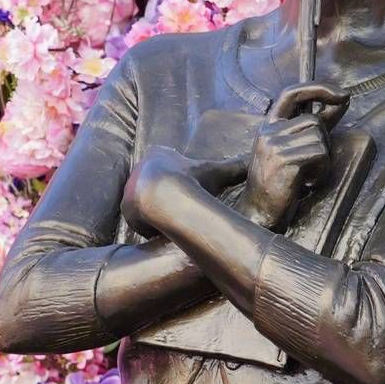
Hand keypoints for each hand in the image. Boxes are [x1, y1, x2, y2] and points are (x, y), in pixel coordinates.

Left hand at [122, 146, 248, 237]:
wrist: (165, 194)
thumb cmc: (192, 179)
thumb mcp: (217, 171)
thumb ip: (237, 166)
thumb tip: (260, 159)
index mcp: (158, 153)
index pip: (169, 170)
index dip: (181, 184)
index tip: (189, 196)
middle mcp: (140, 167)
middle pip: (157, 189)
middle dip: (168, 200)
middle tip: (182, 213)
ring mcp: (130, 187)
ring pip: (148, 206)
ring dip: (159, 215)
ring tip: (173, 223)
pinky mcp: (124, 206)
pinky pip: (139, 220)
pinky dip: (150, 226)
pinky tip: (162, 230)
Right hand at [239, 83, 347, 230]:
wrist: (258, 212)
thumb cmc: (278, 183)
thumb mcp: (292, 149)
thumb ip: (314, 126)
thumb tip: (342, 101)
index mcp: (268, 126)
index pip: (292, 93)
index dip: (319, 88)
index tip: (343, 95)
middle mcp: (268, 132)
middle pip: (313, 121)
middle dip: (324, 142)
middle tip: (313, 164)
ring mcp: (274, 146)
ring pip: (319, 139)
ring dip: (323, 160)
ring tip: (308, 176)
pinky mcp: (284, 161)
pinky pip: (320, 155)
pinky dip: (321, 171)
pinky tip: (307, 183)